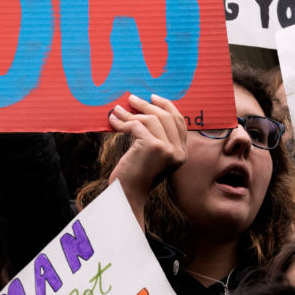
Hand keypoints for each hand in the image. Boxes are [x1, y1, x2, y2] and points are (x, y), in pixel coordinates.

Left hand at [107, 94, 186, 230]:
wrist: (126, 196)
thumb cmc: (134, 176)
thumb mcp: (150, 156)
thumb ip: (155, 138)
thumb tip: (144, 111)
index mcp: (182, 153)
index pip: (179, 122)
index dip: (167, 107)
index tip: (152, 98)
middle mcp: (179, 151)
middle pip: (166, 117)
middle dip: (147, 106)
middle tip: (132, 99)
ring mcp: (168, 149)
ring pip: (151, 119)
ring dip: (131, 113)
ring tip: (117, 110)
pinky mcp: (154, 147)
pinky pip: (136, 126)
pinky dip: (122, 122)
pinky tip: (113, 122)